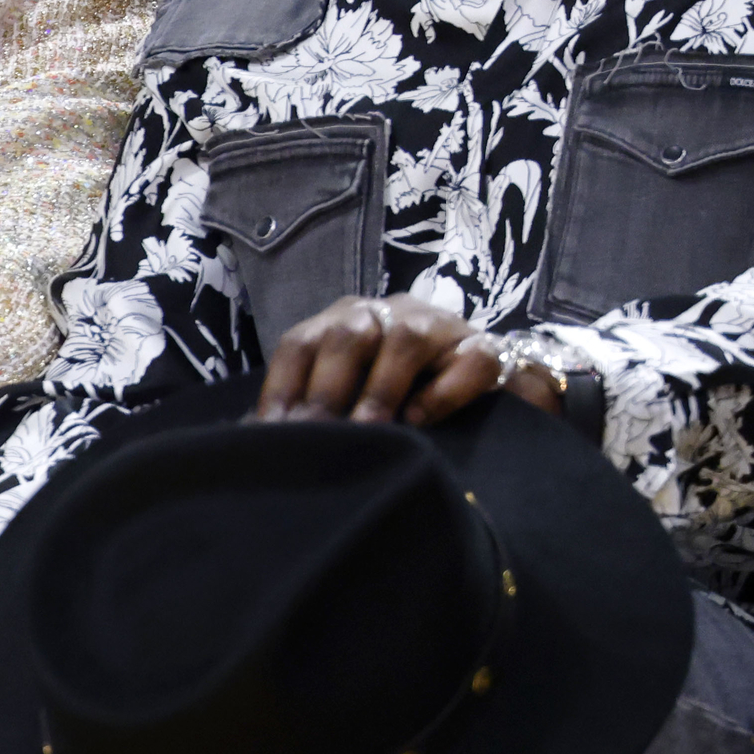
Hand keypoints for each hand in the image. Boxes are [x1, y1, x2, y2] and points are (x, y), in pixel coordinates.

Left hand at [256, 294, 566, 424]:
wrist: (496, 387)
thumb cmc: (406, 395)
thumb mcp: (353, 399)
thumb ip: (315, 409)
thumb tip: (256, 439)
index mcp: (347, 323)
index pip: (301, 343)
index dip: (282, 386)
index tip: (271, 431)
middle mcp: (388, 314)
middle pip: (348, 334)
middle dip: (327, 387)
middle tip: (315, 434)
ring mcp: (439, 326)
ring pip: (405, 339)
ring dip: (381, 387)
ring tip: (368, 429)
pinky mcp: (486, 348)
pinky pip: (469, 359)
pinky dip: (443, 390)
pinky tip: (421, 420)